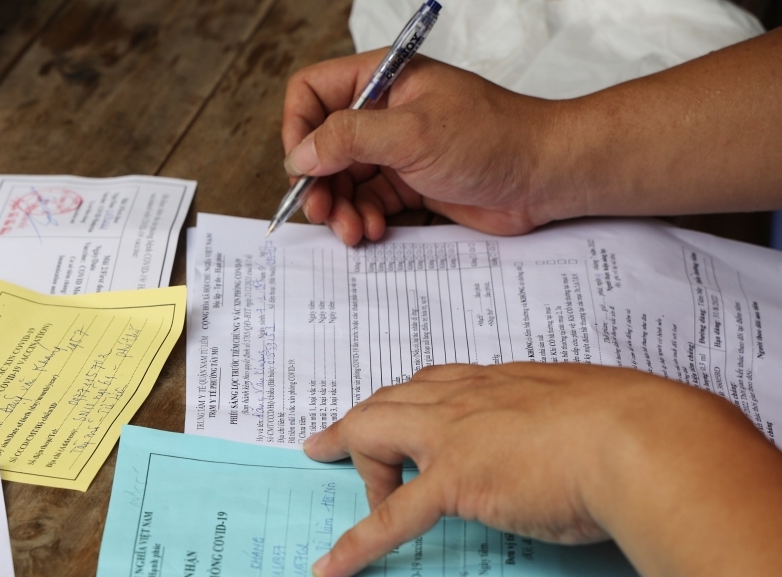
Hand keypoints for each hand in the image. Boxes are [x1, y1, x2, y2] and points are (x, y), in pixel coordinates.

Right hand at [281, 52, 565, 243]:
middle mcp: (383, 112)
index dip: (298, 129)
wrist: (545, 176)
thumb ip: (349, 139)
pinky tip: (374, 231)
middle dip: (318, 183)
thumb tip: (301, 155)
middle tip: (321, 213)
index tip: (301, 168)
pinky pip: (368, 202)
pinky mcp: (410, 183)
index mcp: (382, 80)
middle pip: (323, 145)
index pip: (313, 92)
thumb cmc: (493, 138)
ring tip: (352, 231)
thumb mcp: (411, 134)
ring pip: (343, 180)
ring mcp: (396, 149)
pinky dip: (364, 219)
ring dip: (340, 209)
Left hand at [301, 363, 743, 576]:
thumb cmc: (638, 428)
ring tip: (338, 490)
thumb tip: (587, 444)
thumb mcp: (593, 409)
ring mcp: (453, 438)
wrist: (641, 440)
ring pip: (373, 437)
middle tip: (326, 445)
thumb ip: (569, 423)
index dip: (404, 400)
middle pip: (386, 403)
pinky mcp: (453, 482)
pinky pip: (389, 518)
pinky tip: (331, 568)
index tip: (389, 408)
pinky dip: (354, 545)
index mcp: (499, 382)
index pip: (432, 383)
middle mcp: (465, 400)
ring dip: (356, 467)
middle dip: (355, 426)